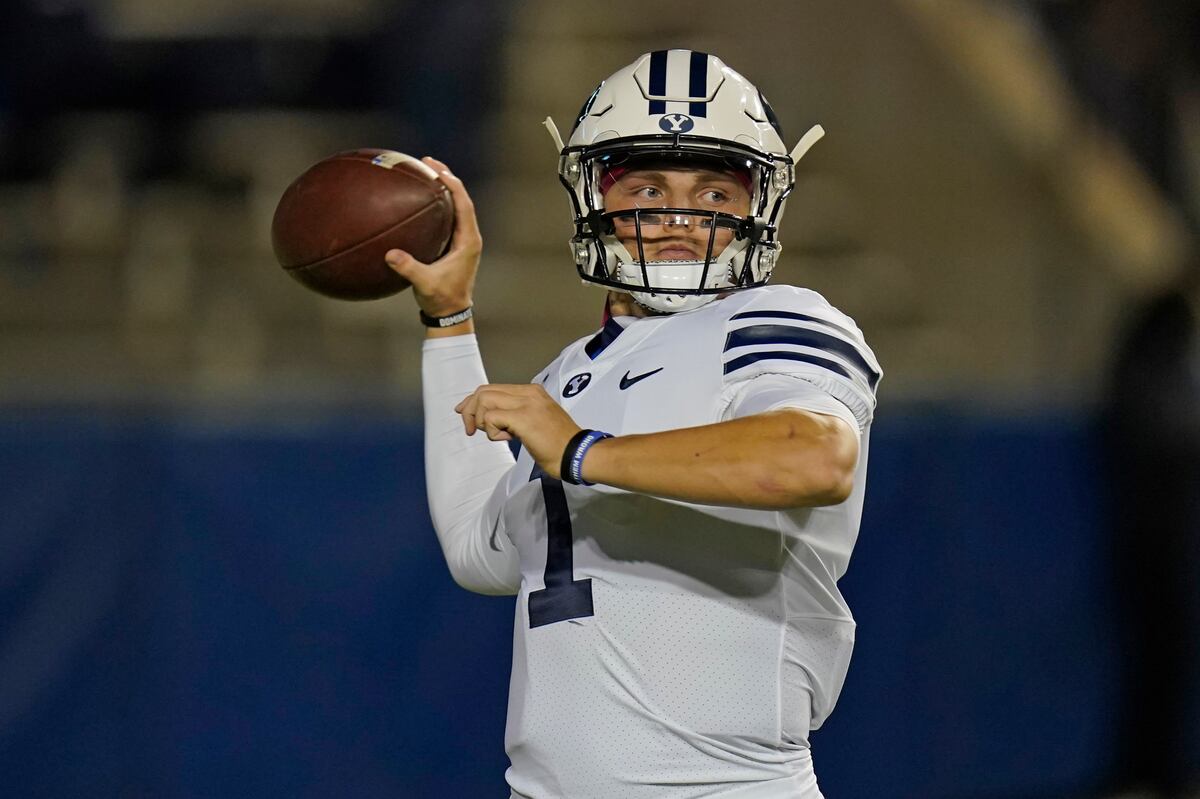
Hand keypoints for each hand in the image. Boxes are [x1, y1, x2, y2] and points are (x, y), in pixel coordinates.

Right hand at [385, 157, 480, 316]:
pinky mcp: (454, 245)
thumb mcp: (424, 284)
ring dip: (442, 188)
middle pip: (461, 198)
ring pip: (455, 206)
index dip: (453, 184)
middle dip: (446, 177)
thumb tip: (390, 254)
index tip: (437, 169)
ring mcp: (462, 240)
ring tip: (424, 171)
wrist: (451, 314)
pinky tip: (417, 199)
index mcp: (469, 241)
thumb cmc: (441, 299)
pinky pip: (446, 217)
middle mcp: (468, 237)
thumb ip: (409, 268)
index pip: (464, 204)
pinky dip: (435, 204)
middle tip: (427, 161)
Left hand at [455, 384, 580, 478]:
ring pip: (484, 400)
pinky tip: (507, 439)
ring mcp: (526, 403)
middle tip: (472, 429)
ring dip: (482, 421)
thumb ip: (515, 415)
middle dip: (470, 410)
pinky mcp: (523, 418)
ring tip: (498, 435)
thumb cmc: (557, 444)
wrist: (576, 454)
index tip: (464, 414)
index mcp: (531, 392)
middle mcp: (528, 393)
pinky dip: (492, 431)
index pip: (493, 388)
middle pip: (484, 391)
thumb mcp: (535, 421)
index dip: (473, 401)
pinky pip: (492, 418)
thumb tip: (491, 419)